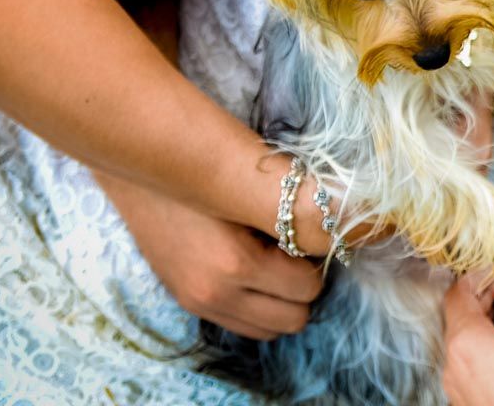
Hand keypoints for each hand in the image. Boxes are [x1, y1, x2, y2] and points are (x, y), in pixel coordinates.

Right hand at [97, 170, 324, 339]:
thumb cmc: (205, 165)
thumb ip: (303, 212)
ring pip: (270, 329)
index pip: (308, 287)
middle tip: (293, 246)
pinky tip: (250, 264)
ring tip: (272, 255)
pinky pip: (242, 323)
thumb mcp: (256, 185)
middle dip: (304, 284)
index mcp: (234, 265)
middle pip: (294, 318)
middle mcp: (213, 294)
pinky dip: (259, 303)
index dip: (317, 257)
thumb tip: (353, 226)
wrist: (139, 169)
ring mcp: (197, 302)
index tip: (307, 230)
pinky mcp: (186, 300)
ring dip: (282, 298)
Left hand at [442, 274, 493, 405]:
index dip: (478, 276)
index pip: (458, 295)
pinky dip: (486, 350)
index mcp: (466, 343)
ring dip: (485, 326)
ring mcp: (458, 392)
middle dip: (482, 300)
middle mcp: (452, 368)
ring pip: (463, 346)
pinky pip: (470, 369)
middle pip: (458, 320)